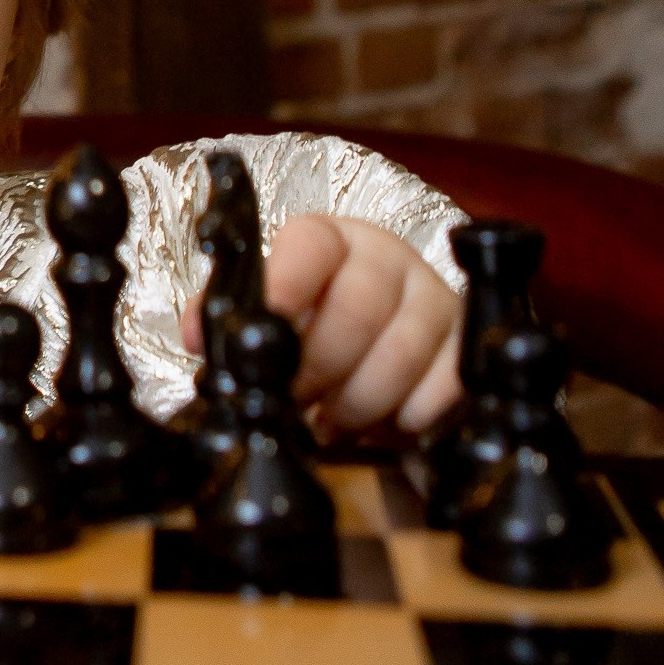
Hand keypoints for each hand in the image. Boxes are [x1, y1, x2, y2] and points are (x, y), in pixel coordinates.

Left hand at [181, 215, 461, 438]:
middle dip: (320, 366)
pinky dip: (409, 415)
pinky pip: (444, 384)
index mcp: (330, 242)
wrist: (389, 343)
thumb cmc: (318, 325)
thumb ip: (229, 317)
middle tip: (300, 398)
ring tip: (334, 418)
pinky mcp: (466, 343)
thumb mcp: (272, 315)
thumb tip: (197, 334)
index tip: (271, 324)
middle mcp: (388, 259)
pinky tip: (387, 422)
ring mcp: (434, 297)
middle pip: (359, 306)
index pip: (312, 245)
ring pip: (401, 351)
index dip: (288, 283)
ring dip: (359, 400)